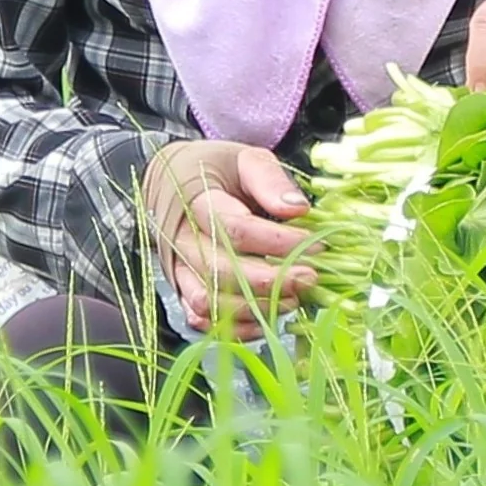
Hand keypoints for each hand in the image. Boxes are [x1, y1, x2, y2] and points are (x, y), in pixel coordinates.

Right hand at [144, 137, 310, 337]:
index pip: (234, 228)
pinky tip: (266, 317)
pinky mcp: (180, 289)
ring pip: (210, 301)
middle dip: (270, 281)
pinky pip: (201, 319)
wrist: (170, 181)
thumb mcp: (243, 158)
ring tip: (291, 298)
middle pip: (220, 271)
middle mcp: (180, 239)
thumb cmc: (213, 169)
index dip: (279, 242)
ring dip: (254, 306)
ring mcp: (177, 268)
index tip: (316, 245)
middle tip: (309, 278)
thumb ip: (270, 179)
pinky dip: (234, 327)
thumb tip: (298, 209)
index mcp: (194, 200)